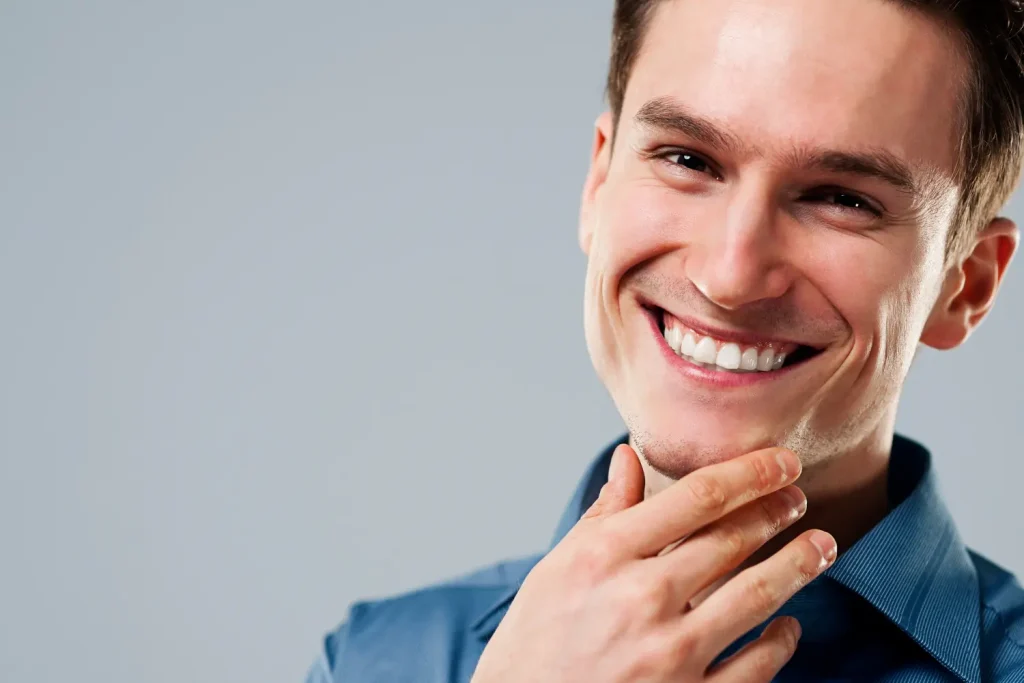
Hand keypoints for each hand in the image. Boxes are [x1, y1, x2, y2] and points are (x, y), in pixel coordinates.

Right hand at [470, 444, 835, 682]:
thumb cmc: (537, 640)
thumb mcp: (557, 567)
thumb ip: (604, 514)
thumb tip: (629, 458)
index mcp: (604, 556)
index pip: (695, 498)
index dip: (749, 473)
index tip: (779, 460)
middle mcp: (641, 599)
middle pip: (732, 540)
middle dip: (777, 511)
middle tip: (798, 497)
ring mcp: (669, 654)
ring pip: (756, 596)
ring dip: (798, 565)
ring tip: (821, 545)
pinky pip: (755, 666)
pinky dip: (781, 641)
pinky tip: (788, 625)